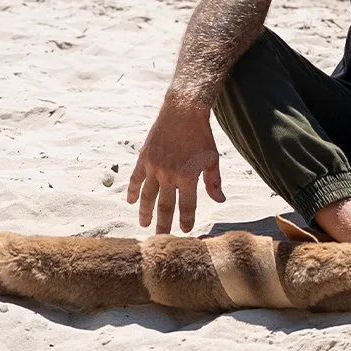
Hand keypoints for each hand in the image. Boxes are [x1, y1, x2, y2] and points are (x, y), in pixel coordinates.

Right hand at [127, 94, 225, 233]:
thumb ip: (214, 182)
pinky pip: (135, 179)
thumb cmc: (201, 135)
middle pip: (165, 206)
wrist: (183, 111)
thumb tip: (220, 201)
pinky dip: (132, 191)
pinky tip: (130, 201)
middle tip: (160, 240)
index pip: (187, 206)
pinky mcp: (144, 158)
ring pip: (147, 196)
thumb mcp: (213, 159)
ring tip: (143, 224)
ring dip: (145, 212)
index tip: (185, 232)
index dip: (186, 220)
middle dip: (163, 225)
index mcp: (188, 176)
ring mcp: (154, 167)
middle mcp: (169, 175)